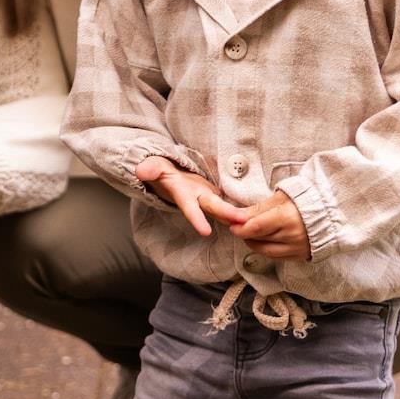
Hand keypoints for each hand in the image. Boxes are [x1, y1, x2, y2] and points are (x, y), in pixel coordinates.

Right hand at [134, 156, 248, 236]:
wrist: (171, 173)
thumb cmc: (163, 170)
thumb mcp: (155, 167)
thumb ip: (150, 167)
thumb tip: (140, 170)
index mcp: (183, 193)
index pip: (189, 207)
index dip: (196, 218)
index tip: (205, 231)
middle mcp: (198, 199)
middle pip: (214, 208)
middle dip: (227, 215)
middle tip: (242, 222)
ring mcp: (210, 198)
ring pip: (225, 208)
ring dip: (239, 215)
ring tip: (256, 219)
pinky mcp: (219, 196)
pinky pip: (232, 204)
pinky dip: (244, 209)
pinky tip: (259, 212)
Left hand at [232, 190, 309, 259]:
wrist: (329, 212)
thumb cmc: (303, 200)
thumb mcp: (280, 198)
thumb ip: (258, 209)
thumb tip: (236, 216)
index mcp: (286, 217)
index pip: (256, 227)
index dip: (241, 228)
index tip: (232, 225)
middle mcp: (292, 235)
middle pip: (259, 239)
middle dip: (245, 234)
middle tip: (237, 227)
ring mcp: (296, 247)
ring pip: (265, 250)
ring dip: (253, 243)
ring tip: (249, 234)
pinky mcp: (299, 255)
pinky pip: (275, 257)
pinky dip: (265, 250)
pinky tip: (262, 241)